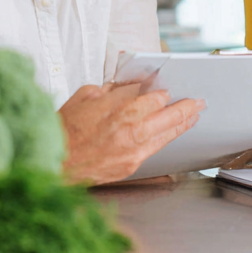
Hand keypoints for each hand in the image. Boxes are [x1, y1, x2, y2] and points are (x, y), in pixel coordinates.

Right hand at [59, 83, 204, 184]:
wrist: (54, 162)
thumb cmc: (65, 128)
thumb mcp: (85, 96)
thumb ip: (111, 90)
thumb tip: (129, 86)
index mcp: (119, 109)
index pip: (153, 96)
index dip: (162, 91)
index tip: (167, 89)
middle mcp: (130, 130)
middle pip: (168, 115)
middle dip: (185, 107)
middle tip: (197, 101)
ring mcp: (132, 151)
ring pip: (167, 135)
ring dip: (182, 124)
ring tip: (194, 116)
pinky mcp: (130, 166)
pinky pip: (155, 150)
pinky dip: (166, 139)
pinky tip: (171, 134)